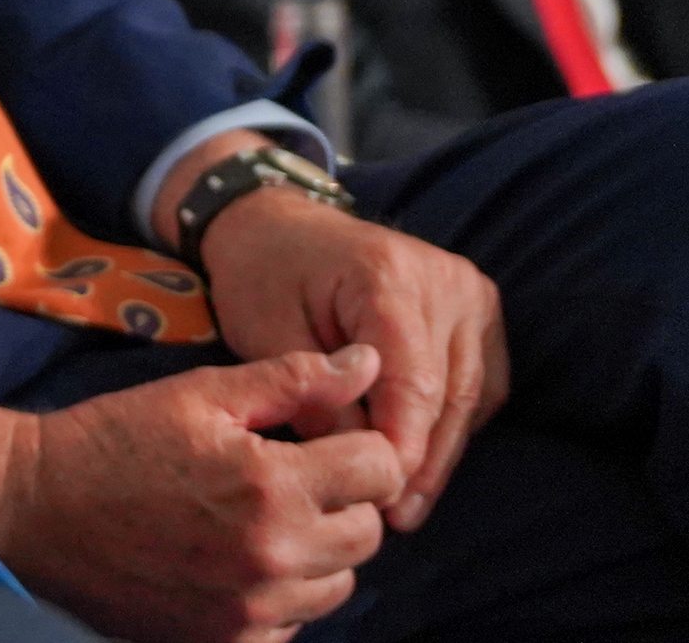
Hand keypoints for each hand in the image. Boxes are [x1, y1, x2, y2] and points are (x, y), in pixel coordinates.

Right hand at [0, 354, 403, 641]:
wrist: (33, 508)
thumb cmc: (114, 439)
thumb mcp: (198, 394)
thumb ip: (293, 380)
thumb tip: (368, 364)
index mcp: (272, 484)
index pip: (380, 469)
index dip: (358, 448)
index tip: (321, 443)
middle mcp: (274, 556)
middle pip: (368, 533)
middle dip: (341, 501)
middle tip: (287, 479)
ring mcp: (252, 610)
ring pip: (337, 585)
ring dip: (315, 552)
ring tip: (260, 521)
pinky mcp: (228, 641)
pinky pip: (293, 625)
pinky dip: (279, 597)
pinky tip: (235, 563)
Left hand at [199, 179, 505, 531]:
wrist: (278, 226)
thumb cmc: (263, 275)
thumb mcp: (267, 332)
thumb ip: (313, 395)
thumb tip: (358, 462)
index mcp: (387, 274)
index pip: (411, 381)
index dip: (402, 448)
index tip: (382, 500)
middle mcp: (445, 280)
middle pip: (447, 393)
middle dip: (419, 461)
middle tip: (393, 517)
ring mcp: (471, 294)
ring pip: (471, 396)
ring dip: (440, 454)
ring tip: (407, 506)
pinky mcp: (480, 313)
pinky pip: (478, 385)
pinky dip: (452, 426)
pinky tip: (422, 465)